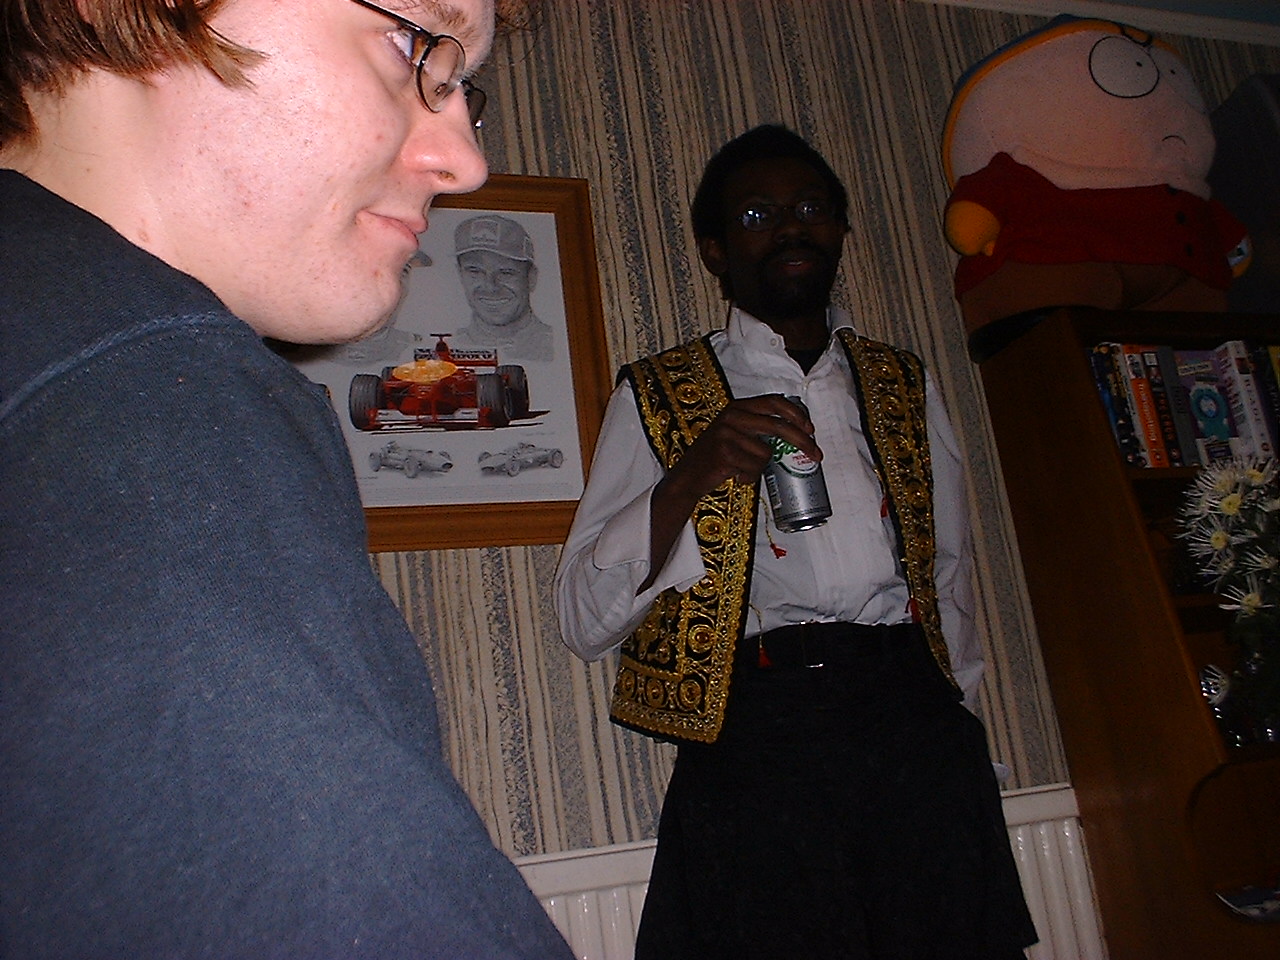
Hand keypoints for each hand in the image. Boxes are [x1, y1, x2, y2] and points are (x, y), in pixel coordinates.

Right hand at [639, 395, 820, 591]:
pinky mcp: (726, 453)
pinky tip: (733, 476)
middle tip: (817, 455)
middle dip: (802, 441)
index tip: (810, 429)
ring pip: (766, 454)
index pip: (774, 402)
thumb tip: (796, 433)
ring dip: (758, 468)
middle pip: (779, 426)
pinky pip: (754, 468)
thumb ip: (757, 427)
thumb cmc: (715, 457)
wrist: (687, 477)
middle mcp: (732, 416)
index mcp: (736, 407)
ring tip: (740, 469)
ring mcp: (727, 434)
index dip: (796, 414)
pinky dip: (748, 477)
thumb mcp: (733, 433)